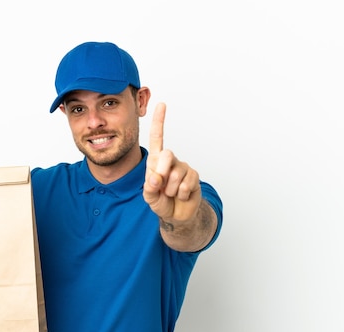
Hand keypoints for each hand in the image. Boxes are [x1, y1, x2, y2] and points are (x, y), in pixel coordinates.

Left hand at [143, 103, 201, 222]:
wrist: (176, 214)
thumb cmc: (161, 202)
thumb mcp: (149, 197)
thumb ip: (149, 188)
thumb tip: (156, 178)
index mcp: (156, 161)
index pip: (157, 138)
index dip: (159, 121)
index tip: (161, 104)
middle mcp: (170, 161)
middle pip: (167, 155)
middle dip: (162, 172)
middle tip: (161, 187)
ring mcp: (183, 167)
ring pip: (176, 175)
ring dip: (171, 190)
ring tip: (171, 194)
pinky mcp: (194, 176)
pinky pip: (187, 184)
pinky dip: (182, 194)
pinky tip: (181, 195)